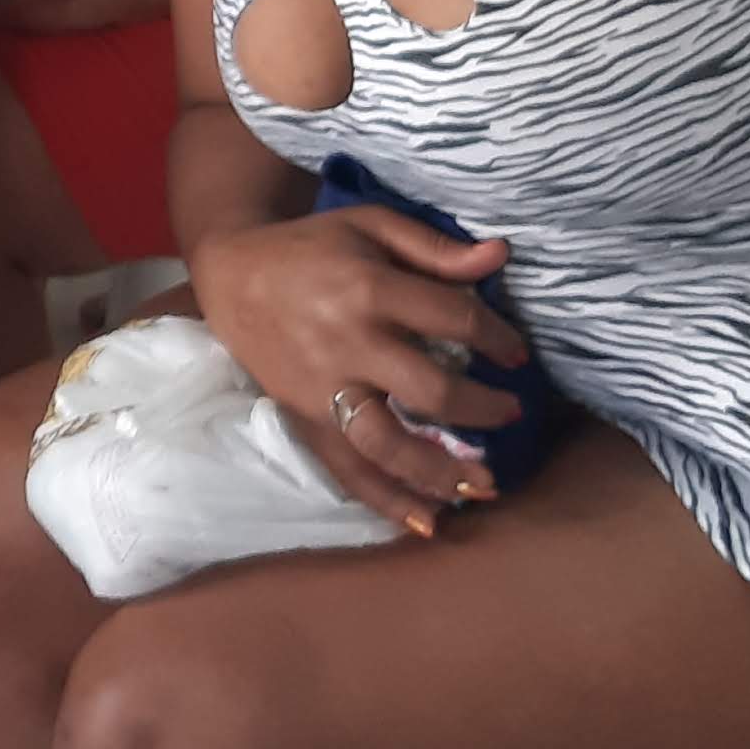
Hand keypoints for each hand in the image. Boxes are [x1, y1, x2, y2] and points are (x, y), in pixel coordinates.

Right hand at [185, 204, 528, 533]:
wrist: (232, 275)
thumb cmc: (310, 248)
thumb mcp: (371, 225)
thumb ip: (435, 247)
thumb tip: (500, 256)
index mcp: (370, 290)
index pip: (453, 319)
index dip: (497, 339)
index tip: (517, 355)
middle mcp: (348, 346)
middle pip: (429, 391)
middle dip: (482, 409)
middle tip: (512, 414)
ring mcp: (323, 390)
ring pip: (387, 444)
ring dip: (440, 471)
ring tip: (484, 486)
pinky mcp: (304, 418)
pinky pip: (347, 469)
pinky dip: (386, 500)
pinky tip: (428, 523)